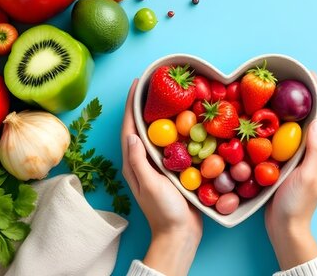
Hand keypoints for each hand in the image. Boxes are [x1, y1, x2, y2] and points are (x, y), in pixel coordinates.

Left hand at [121, 79, 202, 275]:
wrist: (180, 234)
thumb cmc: (164, 211)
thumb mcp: (149, 185)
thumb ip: (139, 161)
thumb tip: (132, 132)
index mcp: (133, 163)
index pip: (130, 127)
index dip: (132, 104)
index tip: (137, 83)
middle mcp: (143, 161)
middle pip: (142, 125)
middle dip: (145, 104)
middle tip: (155, 83)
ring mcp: (158, 165)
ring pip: (157, 133)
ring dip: (161, 113)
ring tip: (170, 95)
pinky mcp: (172, 169)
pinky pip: (172, 144)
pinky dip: (176, 129)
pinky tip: (187, 120)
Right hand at [265, 73, 316, 269]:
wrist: (285, 228)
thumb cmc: (297, 205)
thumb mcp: (308, 178)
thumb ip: (315, 151)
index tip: (310, 76)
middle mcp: (312, 152)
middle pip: (310, 118)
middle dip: (303, 97)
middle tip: (291, 78)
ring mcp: (298, 158)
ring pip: (295, 126)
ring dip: (289, 108)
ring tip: (277, 91)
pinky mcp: (284, 163)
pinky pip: (281, 138)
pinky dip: (276, 124)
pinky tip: (264, 118)